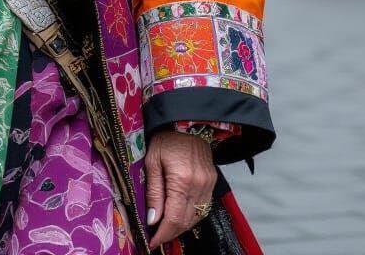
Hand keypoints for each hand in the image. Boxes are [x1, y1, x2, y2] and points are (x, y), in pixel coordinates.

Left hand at [144, 132, 216, 248]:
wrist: (186, 121)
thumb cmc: (165, 139)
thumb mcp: (152, 162)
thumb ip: (154, 192)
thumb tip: (152, 220)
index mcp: (182, 180)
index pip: (174, 219)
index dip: (163, 234)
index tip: (152, 242)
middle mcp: (199, 185)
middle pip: (186, 221)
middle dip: (170, 233)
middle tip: (156, 237)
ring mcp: (208, 184)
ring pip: (196, 217)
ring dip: (181, 226)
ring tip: (166, 227)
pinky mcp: (212, 181)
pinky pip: (203, 207)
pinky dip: (191, 215)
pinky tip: (180, 214)